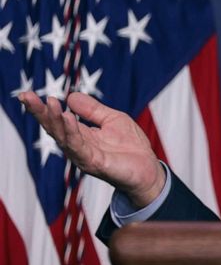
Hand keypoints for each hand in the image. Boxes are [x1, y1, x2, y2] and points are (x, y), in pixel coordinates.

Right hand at [18, 91, 164, 207]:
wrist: (149, 170)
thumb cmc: (131, 147)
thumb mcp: (112, 119)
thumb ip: (92, 110)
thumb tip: (70, 96)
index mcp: (81, 135)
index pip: (58, 120)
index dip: (43, 109)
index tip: (26, 94)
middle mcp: (78, 146)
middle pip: (54, 128)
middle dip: (40, 113)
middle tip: (27, 97)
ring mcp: (85, 156)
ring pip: (64, 137)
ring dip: (55, 120)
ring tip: (49, 104)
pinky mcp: (95, 163)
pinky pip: (80, 147)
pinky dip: (72, 132)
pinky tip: (68, 118)